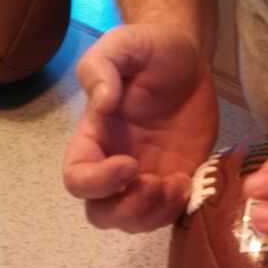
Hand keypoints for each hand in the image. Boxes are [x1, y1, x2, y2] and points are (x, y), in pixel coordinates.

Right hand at [63, 24, 217, 231]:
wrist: (189, 60)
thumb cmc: (151, 50)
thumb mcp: (122, 46)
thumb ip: (100, 69)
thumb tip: (102, 104)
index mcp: (94, 138)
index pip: (77, 179)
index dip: (99, 182)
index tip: (130, 163)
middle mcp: (115, 165)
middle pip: (102, 213)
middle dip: (127, 209)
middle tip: (154, 183)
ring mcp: (147, 177)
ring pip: (134, 221)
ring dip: (154, 213)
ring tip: (177, 184)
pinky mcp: (176, 180)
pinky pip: (168, 214)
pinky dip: (176, 211)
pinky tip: (188, 184)